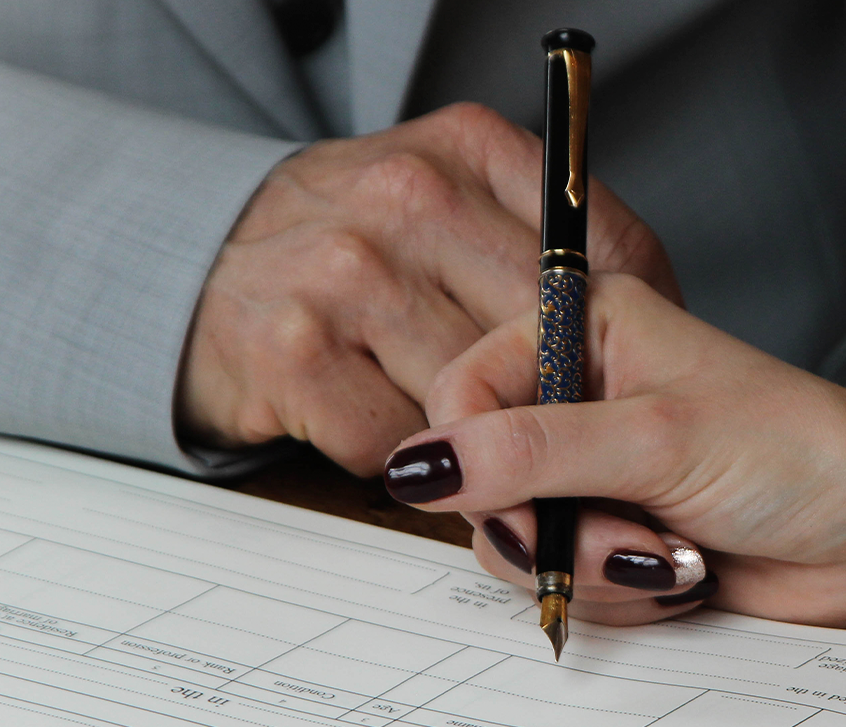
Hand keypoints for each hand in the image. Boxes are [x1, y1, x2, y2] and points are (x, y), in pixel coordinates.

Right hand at [177, 103, 679, 474]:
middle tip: (546, 430)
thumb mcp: (448, 199)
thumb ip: (537, 239)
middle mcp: (407, 196)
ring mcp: (345, 272)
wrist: (190, 267)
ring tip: (460, 426)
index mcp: (467, 148)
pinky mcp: (292, 352)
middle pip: (544, 337)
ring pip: (477, 400)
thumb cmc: (347, 249)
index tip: (616, 374)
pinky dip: (405, 459)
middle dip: (554, 401)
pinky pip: (402, 445)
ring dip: (476, 436)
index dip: (625, 333)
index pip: (602, 252)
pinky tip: (384, 423)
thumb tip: (655, 312)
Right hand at [384, 274, 845, 635]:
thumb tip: (424, 463)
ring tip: (671, 552)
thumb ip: (530, 450)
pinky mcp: (614, 528)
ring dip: (591, 563)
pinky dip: (616, 587)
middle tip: (626, 531)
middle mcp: (580, 391)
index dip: (470, 454)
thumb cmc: (802, 456)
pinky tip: (680, 570)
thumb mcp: (657, 440)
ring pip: (514, 534)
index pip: (460, 386)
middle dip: (550, 524)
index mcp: (584, 326)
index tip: (509, 499)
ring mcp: (594, 466)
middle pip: (479, 472)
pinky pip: (562, 572)